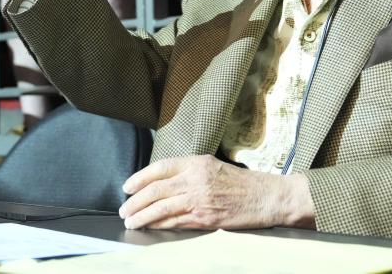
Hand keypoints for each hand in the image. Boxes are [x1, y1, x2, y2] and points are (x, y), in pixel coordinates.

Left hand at [119, 155, 311, 229]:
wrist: (267, 197)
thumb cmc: (242, 182)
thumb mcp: (214, 167)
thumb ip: (190, 172)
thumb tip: (163, 183)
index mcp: (197, 163)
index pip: (160, 167)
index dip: (140, 177)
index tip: (127, 186)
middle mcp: (196, 179)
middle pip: (156, 189)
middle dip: (136, 200)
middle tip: (124, 209)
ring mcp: (200, 199)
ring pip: (162, 208)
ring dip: (143, 216)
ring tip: (131, 221)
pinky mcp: (206, 218)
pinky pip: (176, 222)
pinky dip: (160, 225)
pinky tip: (151, 228)